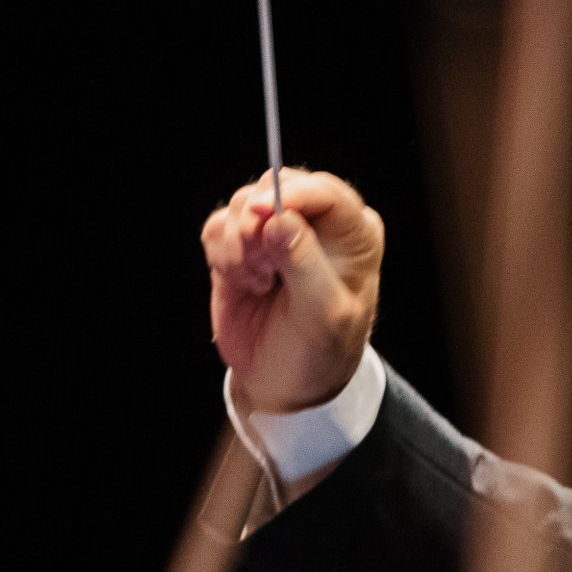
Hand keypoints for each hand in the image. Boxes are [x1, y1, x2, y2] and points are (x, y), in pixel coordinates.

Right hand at [200, 169, 384, 413]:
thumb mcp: (324, 316)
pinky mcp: (240, 246)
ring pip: (242, 203)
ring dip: (239, 245)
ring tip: (259, 282)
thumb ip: (306, 265)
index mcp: (354, 232)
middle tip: (263, 266)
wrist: (285, 386)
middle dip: (258, 222)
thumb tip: (281, 219)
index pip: (326, 192)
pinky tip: (243, 282)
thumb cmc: (320, 352)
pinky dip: (221, 253)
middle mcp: (317, 222)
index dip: (293, 194)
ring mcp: (276, 230)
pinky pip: (217, 226)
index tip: (265, 214)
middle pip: (277, 185)